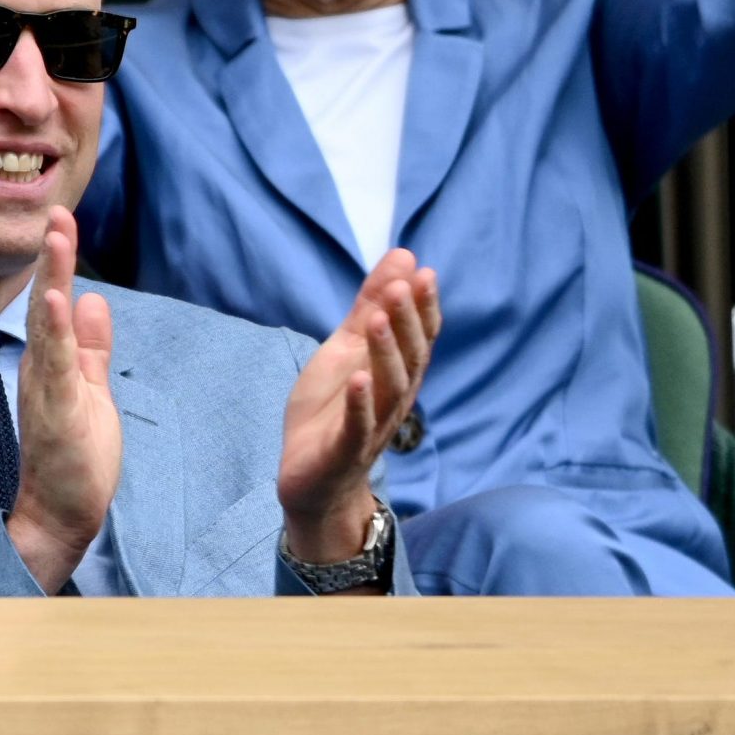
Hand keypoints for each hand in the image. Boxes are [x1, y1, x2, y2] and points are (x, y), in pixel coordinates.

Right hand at [4, 207, 121, 591]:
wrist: (62, 513)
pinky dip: (55, 329)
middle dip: (54, 256)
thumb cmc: (76, 458)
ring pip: (48, 324)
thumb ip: (92, 346)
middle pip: (46, 302)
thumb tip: (92, 298)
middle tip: (58, 213)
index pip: (54, 302)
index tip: (62, 220)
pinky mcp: (56, 409)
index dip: (59, 262)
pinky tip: (57, 298)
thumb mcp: (92, 389)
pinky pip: (56, 362)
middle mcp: (42, 367)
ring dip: (51, 278)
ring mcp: (46, 386)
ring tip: (56, 238)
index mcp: (51, 362)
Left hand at [277, 249, 437, 562]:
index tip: (423, 272)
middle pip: (409, 359)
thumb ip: (370, 306)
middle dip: (408, 322)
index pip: (418, 338)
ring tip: (381, 319)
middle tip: (402, 285)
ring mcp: (371, 426)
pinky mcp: (343, 450)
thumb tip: (403, 256)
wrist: (310, 478)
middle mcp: (392, 400)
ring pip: (388, 389)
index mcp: (394, 374)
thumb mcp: (346, 349)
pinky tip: (358, 379)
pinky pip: (357, 427)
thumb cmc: (332, 408)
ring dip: (387, 354)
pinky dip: (359, 404)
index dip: (423, 308)